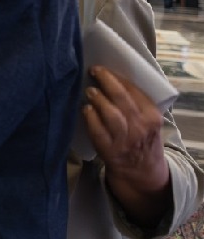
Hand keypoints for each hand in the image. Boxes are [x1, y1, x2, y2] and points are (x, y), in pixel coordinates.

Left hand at [84, 65, 171, 228]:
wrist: (142, 169)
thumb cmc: (142, 138)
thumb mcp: (149, 121)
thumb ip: (137, 104)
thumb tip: (112, 79)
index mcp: (152, 117)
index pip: (134, 92)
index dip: (117, 78)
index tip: (103, 68)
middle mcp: (141, 127)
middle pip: (122, 99)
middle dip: (106, 82)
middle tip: (93, 71)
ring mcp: (125, 140)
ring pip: (111, 114)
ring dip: (98, 99)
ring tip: (90, 91)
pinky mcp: (110, 150)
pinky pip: (98, 131)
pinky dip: (90, 118)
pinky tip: (85, 109)